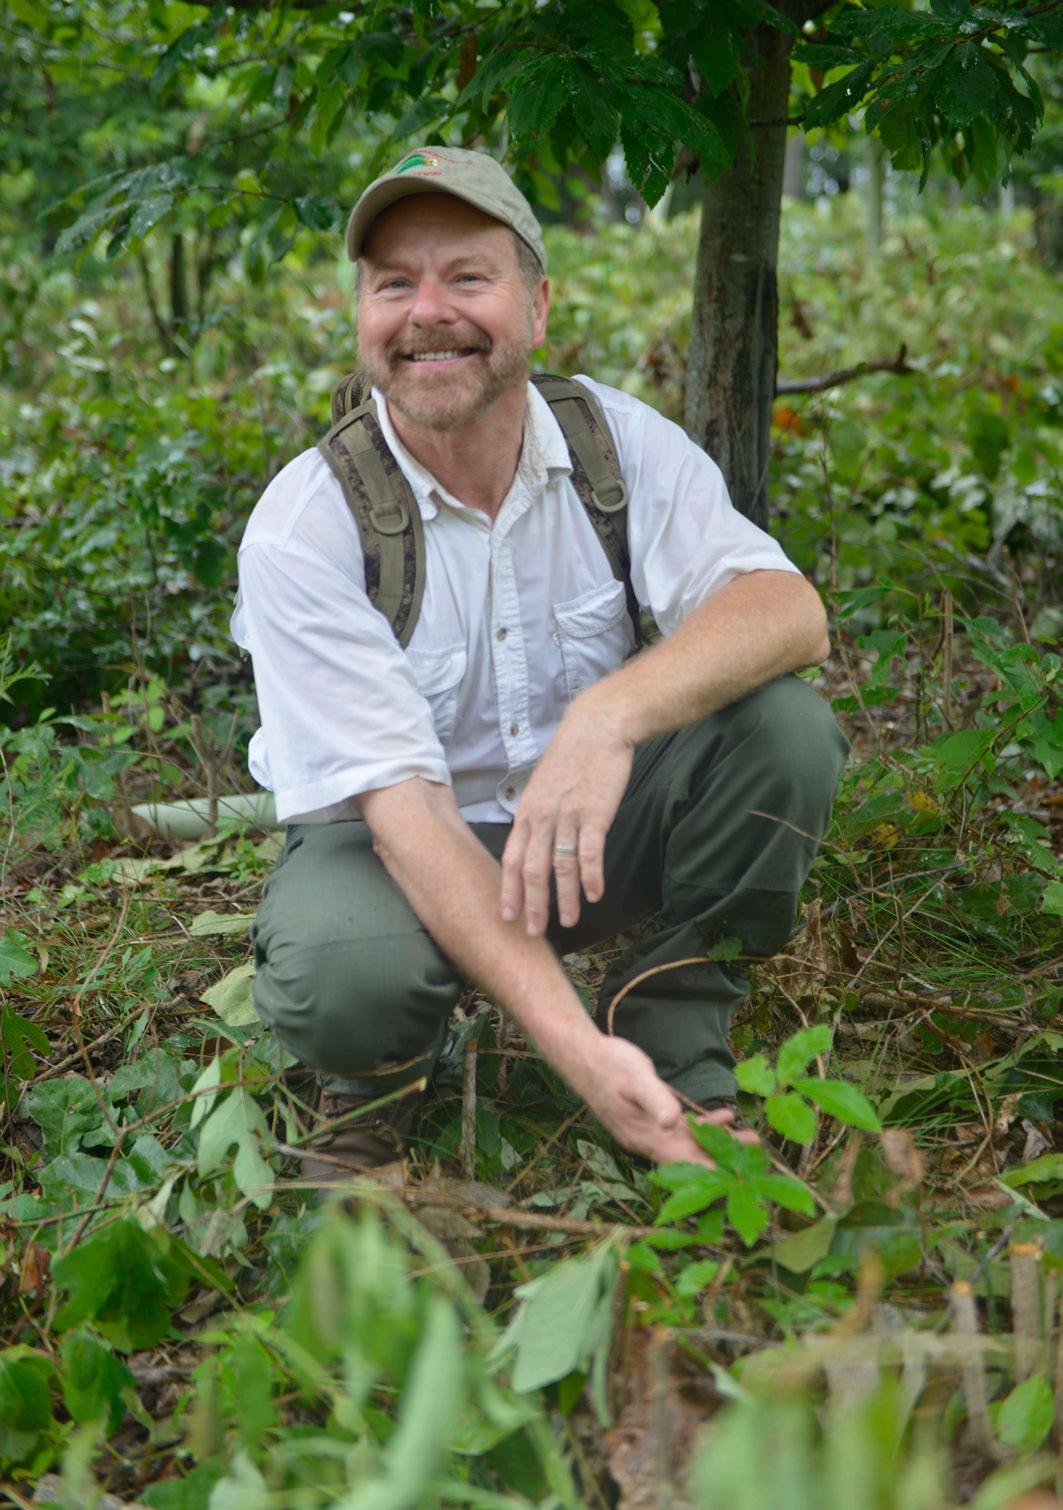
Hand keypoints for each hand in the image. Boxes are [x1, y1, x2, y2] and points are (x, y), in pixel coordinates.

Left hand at [501, 708, 633, 935]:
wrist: (597, 729)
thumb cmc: (572, 758)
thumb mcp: (543, 786)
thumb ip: (538, 816)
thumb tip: (537, 844)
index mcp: (527, 813)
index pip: (510, 860)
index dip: (509, 891)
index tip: (508, 917)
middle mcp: (542, 818)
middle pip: (532, 871)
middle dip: (532, 906)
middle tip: (535, 933)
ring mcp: (567, 816)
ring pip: (560, 867)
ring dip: (564, 899)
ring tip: (569, 922)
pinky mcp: (594, 813)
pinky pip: (589, 853)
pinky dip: (591, 877)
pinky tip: (594, 894)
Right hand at [575, 1036, 757, 1165]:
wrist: (584, 1055)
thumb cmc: (609, 1066)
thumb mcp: (635, 1079)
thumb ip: (655, 1099)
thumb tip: (672, 1122)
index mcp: (645, 1137)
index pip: (684, 1162)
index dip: (710, 1170)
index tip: (738, 1175)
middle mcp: (650, 1140)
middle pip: (692, 1157)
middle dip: (724, 1157)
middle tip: (757, 1156)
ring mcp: (651, 1130)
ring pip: (691, 1143)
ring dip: (719, 1141)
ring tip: (750, 1138)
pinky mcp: (653, 1118)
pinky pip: (683, 1128)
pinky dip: (704, 1125)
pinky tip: (724, 1116)